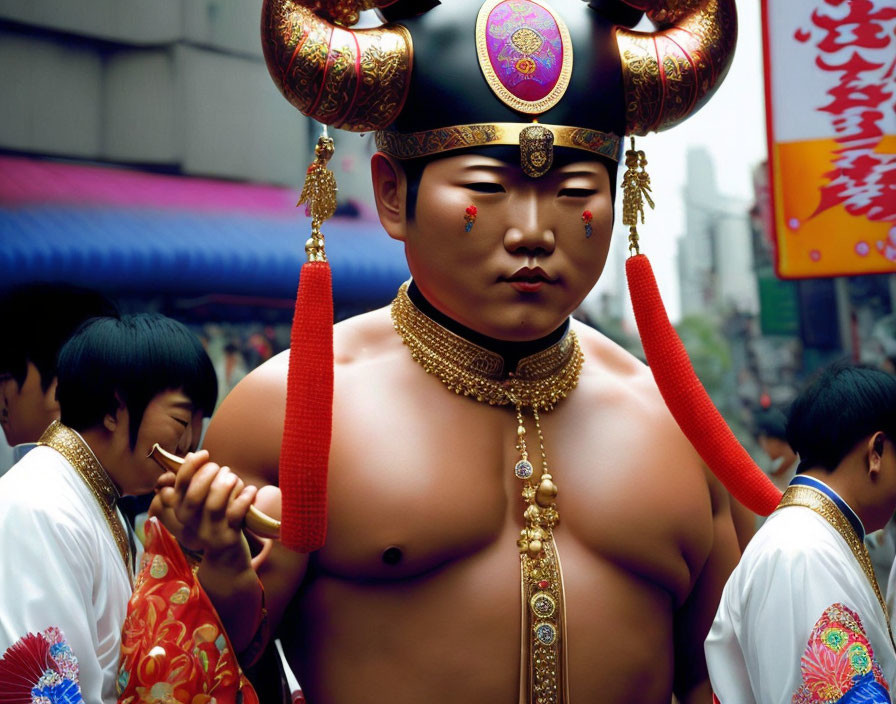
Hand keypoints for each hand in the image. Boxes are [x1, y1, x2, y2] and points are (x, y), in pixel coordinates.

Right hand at [151, 450, 257, 566]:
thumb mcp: (200, 504)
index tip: (204, 453)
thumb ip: (193, 482)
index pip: (179, 486)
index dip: (190, 466)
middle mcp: (192, 522)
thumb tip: (190, 455)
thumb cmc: (215, 520)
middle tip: (222, 469)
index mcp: (181, 510)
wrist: (226, 558)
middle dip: (209, 475)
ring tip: (234, 479)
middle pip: (194, 495)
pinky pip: (236, 515)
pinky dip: (245, 499)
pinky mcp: (229, 537)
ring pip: (214, 505)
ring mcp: (210, 531)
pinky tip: (251, 490)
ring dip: (226, 485)